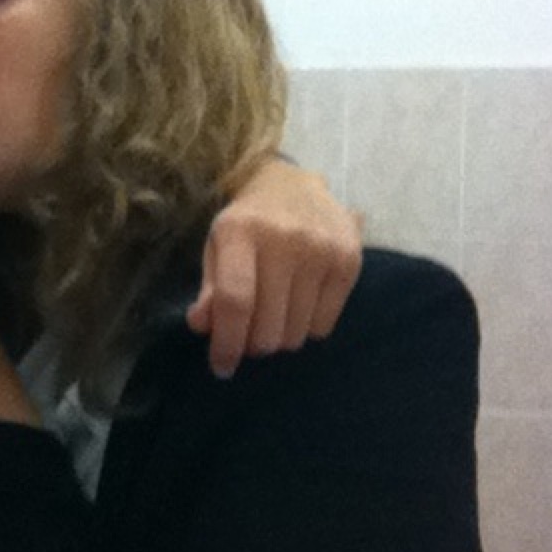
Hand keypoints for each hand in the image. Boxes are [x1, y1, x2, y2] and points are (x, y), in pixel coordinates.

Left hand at [187, 161, 361, 377]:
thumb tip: (202, 326)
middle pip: (267, 326)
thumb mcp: (218, 247)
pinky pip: (323, 326)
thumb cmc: (247, 224)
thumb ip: (210, 289)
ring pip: (296, 333)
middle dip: (252, 345)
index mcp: (240, 231)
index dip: (226, 343)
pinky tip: (299, 304)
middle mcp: (284, 239)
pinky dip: (306, 328)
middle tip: (248, 336)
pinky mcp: (349, 261)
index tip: (222, 367)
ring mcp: (321, 249)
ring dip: (279, 338)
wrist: (292, 184)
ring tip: (273, 316)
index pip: (235, 301)